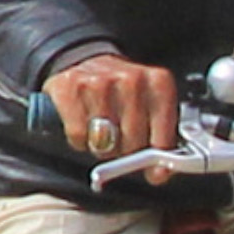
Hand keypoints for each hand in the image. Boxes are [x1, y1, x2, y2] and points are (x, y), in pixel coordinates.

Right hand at [42, 53, 179, 174]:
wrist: (85, 60)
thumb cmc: (120, 91)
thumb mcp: (148, 106)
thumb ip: (159, 138)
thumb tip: (158, 174)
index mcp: (158, 83)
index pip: (163, 135)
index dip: (157, 159)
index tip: (154, 173)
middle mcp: (131, 79)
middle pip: (132, 142)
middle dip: (125, 151)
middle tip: (120, 141)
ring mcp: (99, 82)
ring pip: (104, 141)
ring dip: (101, 145)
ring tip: (102, 131)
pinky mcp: (70, 88)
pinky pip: (78, 135)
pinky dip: (79, 138)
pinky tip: (84, 124)